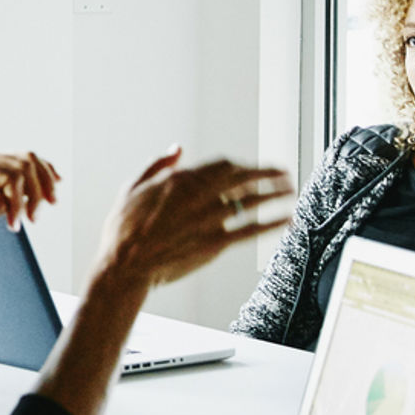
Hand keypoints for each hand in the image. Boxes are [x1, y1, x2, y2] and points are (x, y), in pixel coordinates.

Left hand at [0, 147, 61, 270]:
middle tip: (33, 219)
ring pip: (30, 162)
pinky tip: (56, 182)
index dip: (19, 200)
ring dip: (44, 183)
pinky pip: (28, 166)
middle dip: (35, 193)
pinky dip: (43, 174)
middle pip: (24, 165)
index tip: (16, 224)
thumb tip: (8, 199)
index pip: (10, 174)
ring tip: (50, 204)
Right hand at [88, 149, 296, 294]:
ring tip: (291, 190)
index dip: (241, 165)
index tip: (251, 170)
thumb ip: (157, 165)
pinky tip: (287, 220)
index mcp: (180, 179)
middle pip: (244, 177)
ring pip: (252, 201)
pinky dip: (272, 224)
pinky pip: (251, 230)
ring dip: (276, 193)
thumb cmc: (123, 229)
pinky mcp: (215, 243)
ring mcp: (209, 220)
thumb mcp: (133, 187)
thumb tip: (177, 149)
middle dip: (268, 173)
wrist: (125, 265)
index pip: (222, 165)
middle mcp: (199, 196)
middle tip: (284, 172)